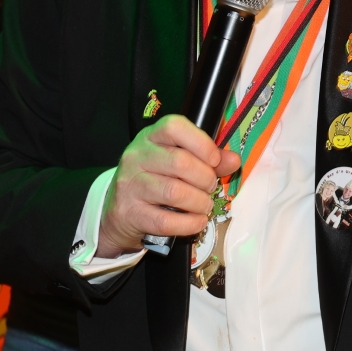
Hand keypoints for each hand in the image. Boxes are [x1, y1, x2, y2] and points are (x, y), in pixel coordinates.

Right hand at [98, 115, 240, 256]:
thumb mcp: (178, 160)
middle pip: (180, 162)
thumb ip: (207, 158)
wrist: (119, 210)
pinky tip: (197, 222)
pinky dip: (189, 223)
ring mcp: (130, 184)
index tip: (214, 160)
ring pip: (174, 192)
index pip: (174, 126)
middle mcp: (136, 156)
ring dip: (199, 202)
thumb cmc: (156, 179)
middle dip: (205, 178)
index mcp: (150, 137)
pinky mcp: (130, 212)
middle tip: (210, 187)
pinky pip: (166, 220)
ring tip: (204, 206)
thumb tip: (233, 160)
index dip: (201, 143)